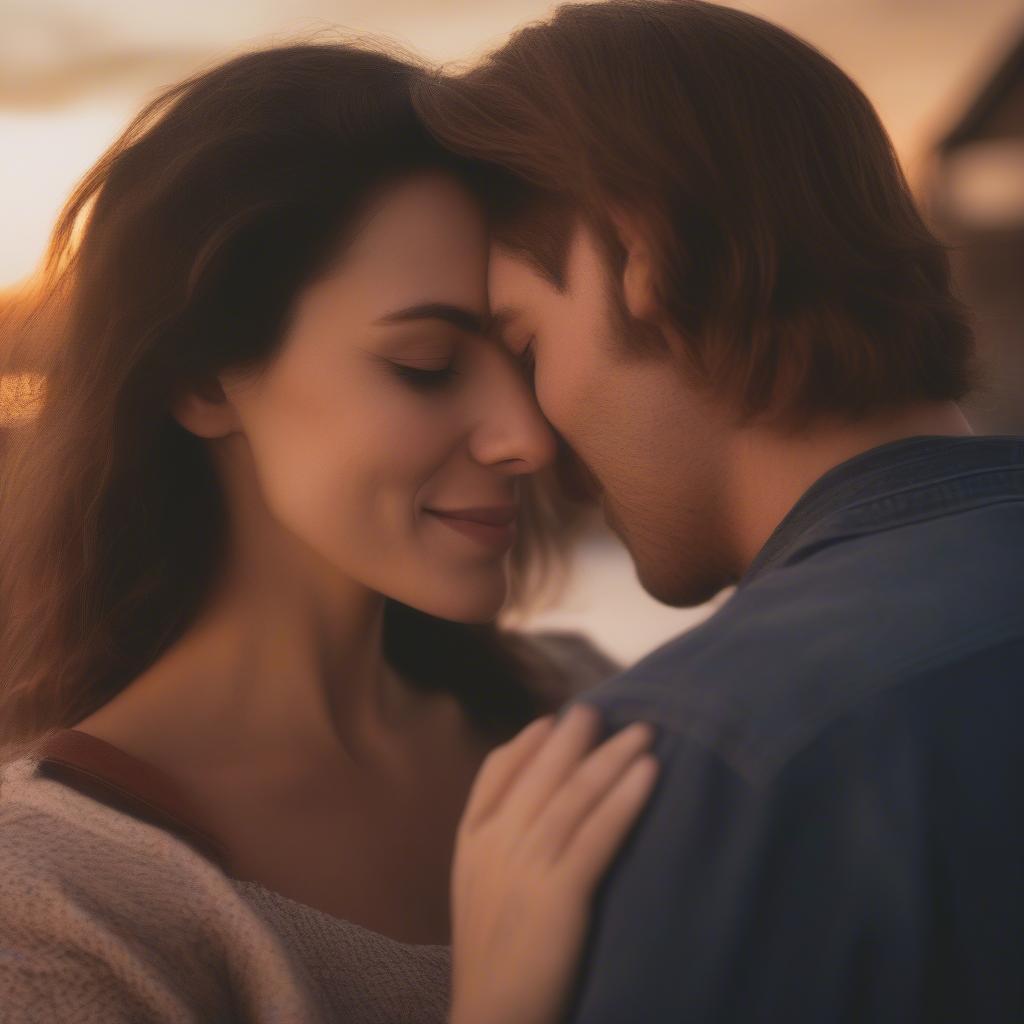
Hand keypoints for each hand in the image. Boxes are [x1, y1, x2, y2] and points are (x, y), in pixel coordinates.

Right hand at [448, 703, 658, 1023]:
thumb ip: (497, 845)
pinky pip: (598, 832)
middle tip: (603, 708)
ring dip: (611, 757)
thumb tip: (533, 806)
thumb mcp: (479, 892)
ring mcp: (526, 865)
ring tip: (641, 731)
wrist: (492, 1019)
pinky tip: (648, 773)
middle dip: (574, 737)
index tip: (552, 721)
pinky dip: (625, 798)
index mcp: (471, 842)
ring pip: (574, 796)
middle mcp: (496, 844)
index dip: (527, 744)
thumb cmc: (493, 957)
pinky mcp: (559, 894)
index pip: (495, 774)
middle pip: (540, 774)